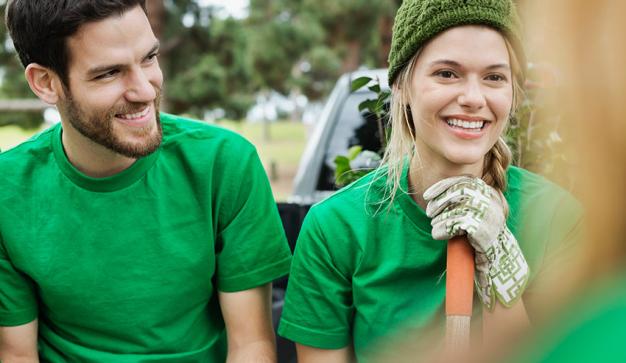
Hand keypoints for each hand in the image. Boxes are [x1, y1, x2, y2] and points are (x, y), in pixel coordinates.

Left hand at [423, 176, 528, 309]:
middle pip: (460, 192)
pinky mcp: (484, 230)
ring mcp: (490, 215)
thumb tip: (433, 195)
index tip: (427, 195)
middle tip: (429, 213)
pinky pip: (457, 225)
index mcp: (489, 193)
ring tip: (435, 228)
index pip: (464, 181)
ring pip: (457, 209)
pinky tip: (438, 235)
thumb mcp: (470, 214)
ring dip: (440, 219)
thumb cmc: (479, 236)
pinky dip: (443, 230)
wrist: (498, 261)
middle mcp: (492, 201)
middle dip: (440, 201)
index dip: (443, 186)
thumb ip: (459, 201)